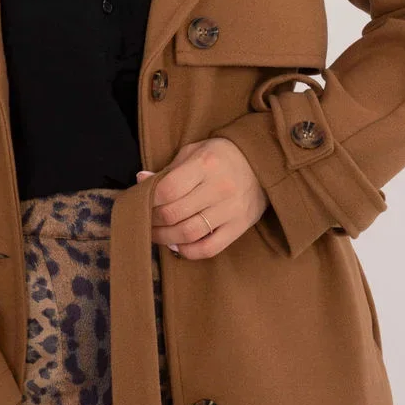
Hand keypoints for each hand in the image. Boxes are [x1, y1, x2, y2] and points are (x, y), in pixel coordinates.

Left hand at [136, 137, 266, 259]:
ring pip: (188, 233)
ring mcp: (231, 210)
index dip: (148, 200)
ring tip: (157, 234)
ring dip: (165, 238)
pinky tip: (178, 245)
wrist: (262, 162)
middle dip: (153, 220)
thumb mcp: (194, 152)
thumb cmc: (221, 156)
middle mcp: (219, 188)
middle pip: (174, 213)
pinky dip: (188, 251)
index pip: (167, 189)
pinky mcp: (240, 226)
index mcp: (205, 165)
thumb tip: (141, 181)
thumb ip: (168, 169)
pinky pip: (209, 248)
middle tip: (145, 220)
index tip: (142, 202)